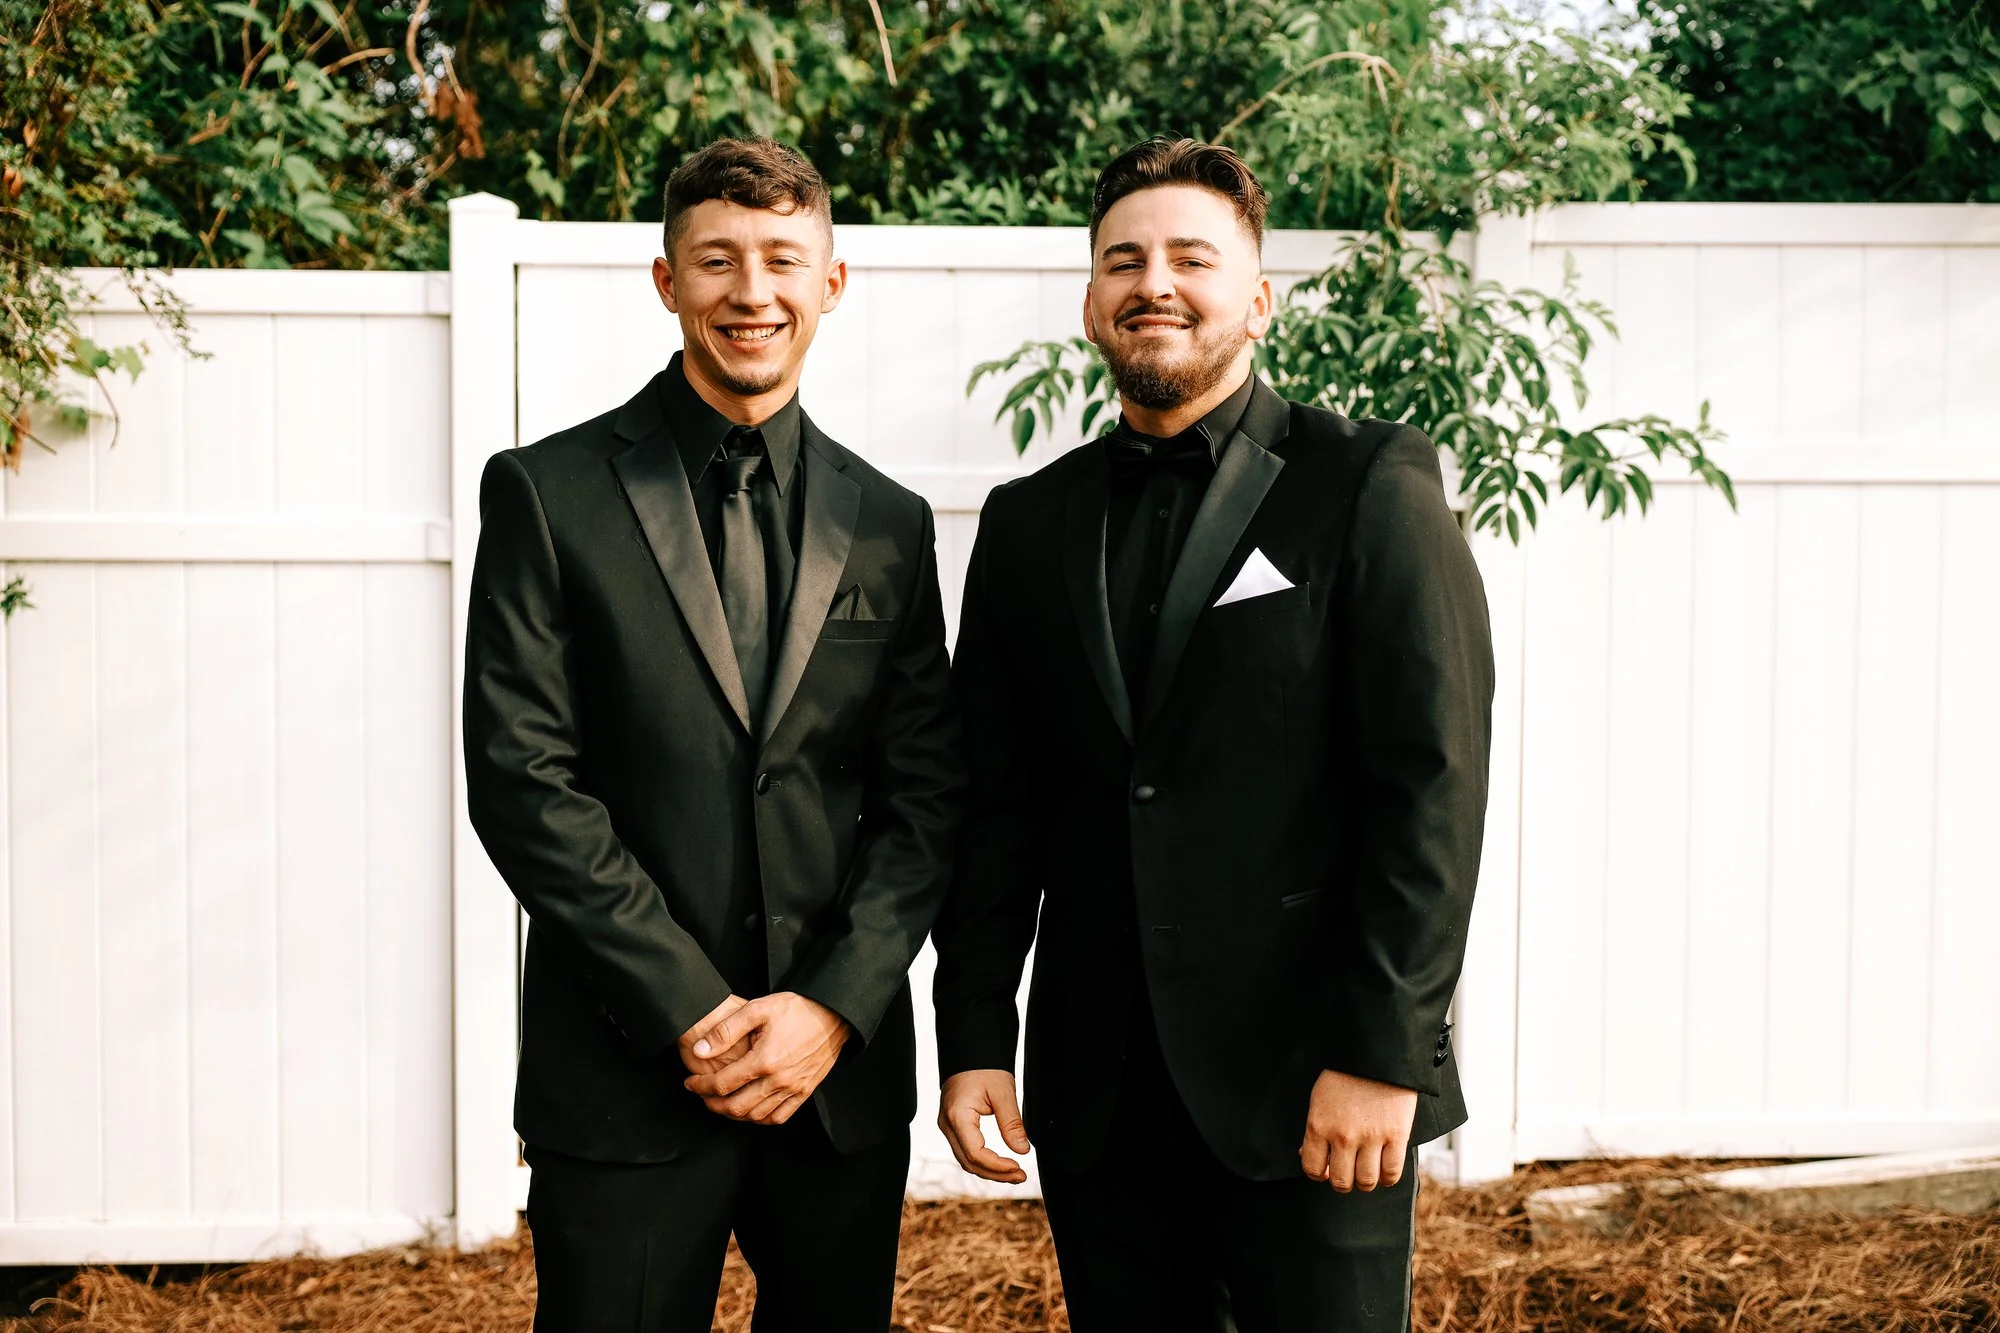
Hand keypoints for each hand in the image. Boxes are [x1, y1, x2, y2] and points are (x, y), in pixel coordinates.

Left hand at [680, 992, 850, 1124]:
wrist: (833, 1014)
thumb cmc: (796, 1009)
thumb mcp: (757, 1009)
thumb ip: (726, 1030)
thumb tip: (700, 1051)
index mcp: (764, 1060)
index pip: (722, 1084)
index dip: (700, 1086)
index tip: (690, 1082)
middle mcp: (779, 1080)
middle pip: (736, 1107)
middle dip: (713, 1104)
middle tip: (702, 1095)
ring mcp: (794, 1088)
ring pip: (756, 1116)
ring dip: (734, 1114)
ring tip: (722, 1102)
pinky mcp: (805, 1091)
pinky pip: (779, 1117)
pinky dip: (761, 1119)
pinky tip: (751, 1110)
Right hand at [938, 1069, 1030, 1182]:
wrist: (969, 1051)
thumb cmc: (984, 1066)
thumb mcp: (1003, 1092)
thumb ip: (1011, 1123)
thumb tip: (1023, 1150)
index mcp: (957, 1116)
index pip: (976, 1154)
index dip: (998, 1166)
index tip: (1019, 1167)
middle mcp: (947, 1124)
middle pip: (969, 1162)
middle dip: (995, 1174)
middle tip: (1021, 1176)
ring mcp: (947, 1126)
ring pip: (965, 1159)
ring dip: (989, 1170)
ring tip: (1014, 1173)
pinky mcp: (952, 1125)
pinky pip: (965, 1150)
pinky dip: (982, 1160)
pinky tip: (1000, 1163)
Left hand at [1298, 1069, 1416, 1191]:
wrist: (1376, 1054)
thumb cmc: (1345, 1074)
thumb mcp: (1318, 1099)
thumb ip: (1314, 1131)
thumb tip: (1308, 1155)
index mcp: (1319, 1126)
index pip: (1312, 1170)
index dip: (1320, 1175)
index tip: (1327, 1170)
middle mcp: (1343, 1136)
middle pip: (1341, 1182)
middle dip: (1344, 1181)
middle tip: (1349, 1171)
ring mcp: (1371, 1137)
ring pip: (1366, 1182)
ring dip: (1366, 1181)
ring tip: (1367, 1169)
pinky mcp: (1396, 1135)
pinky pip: (1392, 1173)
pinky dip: (1388, 1177)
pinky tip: (1384, 1168)